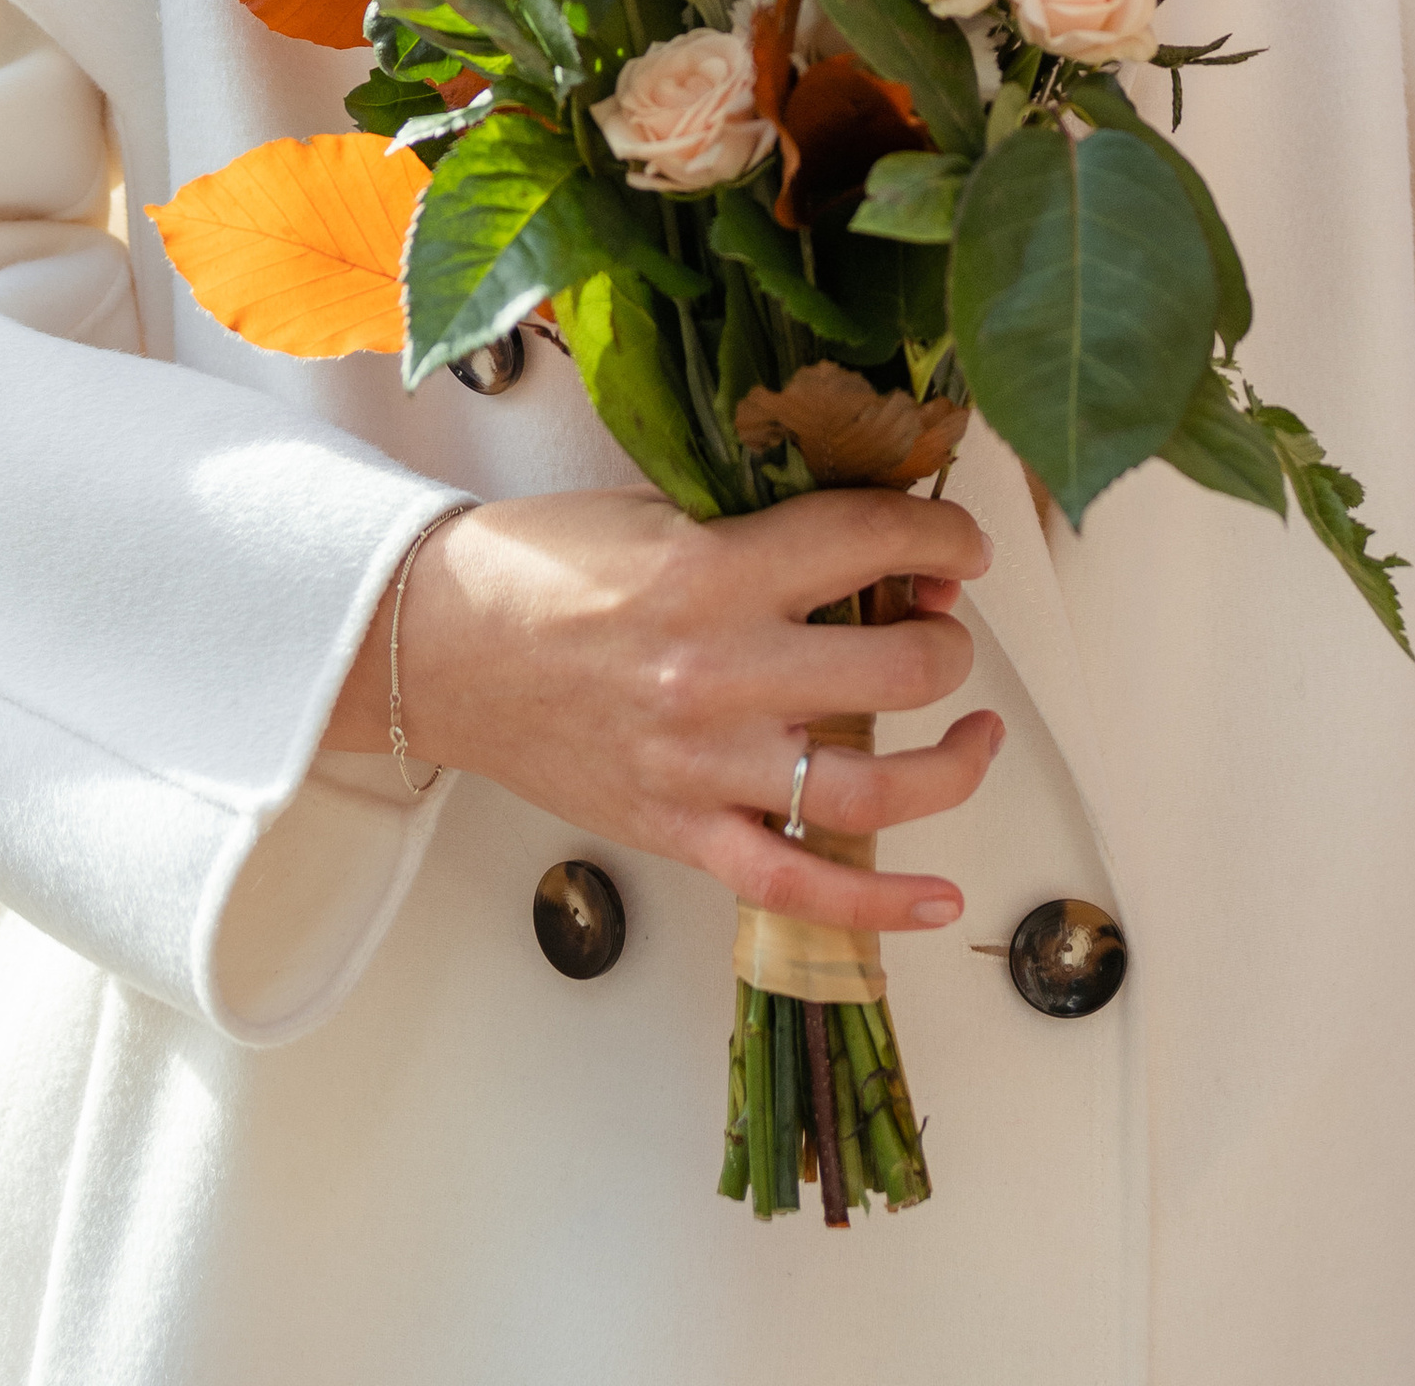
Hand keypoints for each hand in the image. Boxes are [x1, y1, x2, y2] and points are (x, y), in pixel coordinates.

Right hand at [327, 489, 1001, 934]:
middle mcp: (720, 672)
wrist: (439, 646)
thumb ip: (762, 530)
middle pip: (897, 669)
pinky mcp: (679, 832)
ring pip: (873, 788)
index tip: (961, 542)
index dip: (943, 534)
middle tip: (942, 625)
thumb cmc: (544, 565)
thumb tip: (875, 549)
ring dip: (951, 764)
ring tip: (975, 733)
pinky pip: (797, 887)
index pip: (871, 540)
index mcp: (716, 570)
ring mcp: (703, 765)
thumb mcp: (661, 510)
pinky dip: (880, 904)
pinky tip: (941, 897)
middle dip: (947, 643)